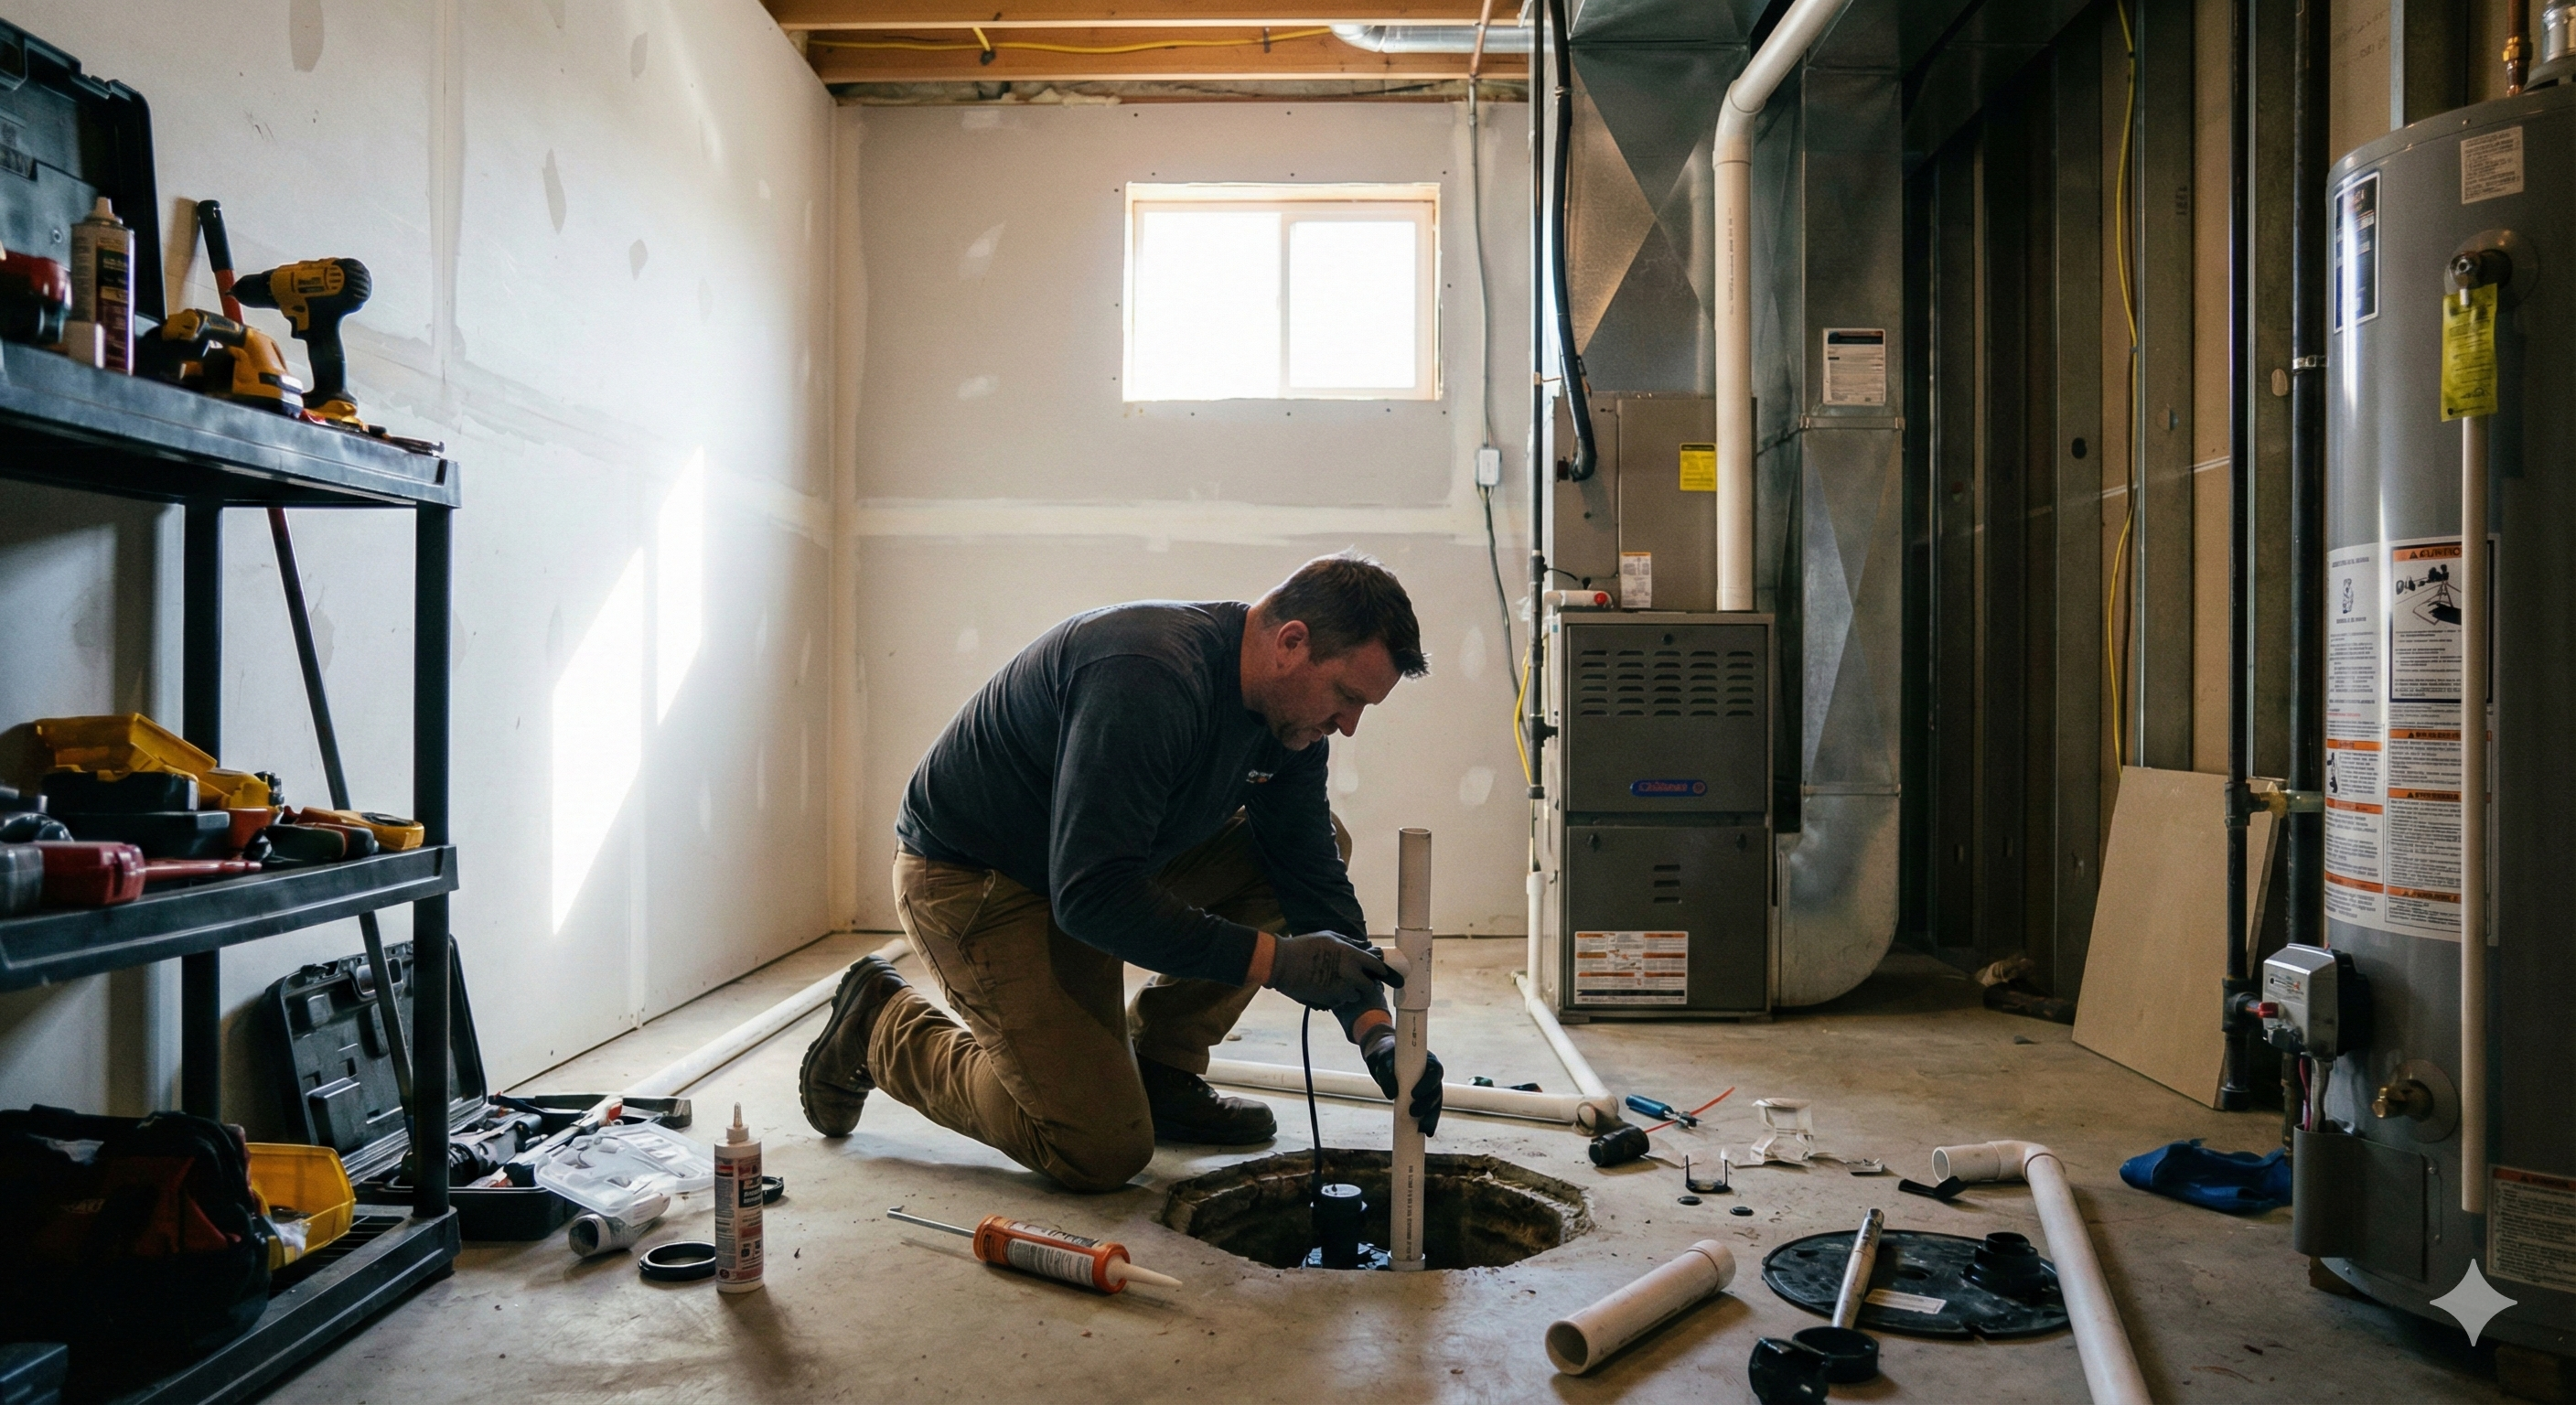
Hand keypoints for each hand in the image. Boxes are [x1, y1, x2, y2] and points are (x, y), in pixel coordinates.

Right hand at [1265, 930, 1396, 1009]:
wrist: (1283, 964)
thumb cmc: (1305, 946)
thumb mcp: (1329, 937)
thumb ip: (1349, 943)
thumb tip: (1363, 947)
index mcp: (1351, 955)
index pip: (1376, 966)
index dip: (1379, 970)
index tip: (1379, 973)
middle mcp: (1350, 973)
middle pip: (1369, 986)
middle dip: (1365, 984)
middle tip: (1359, 982)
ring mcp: (1341, 988)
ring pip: (1356, 996)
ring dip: (1351, 992)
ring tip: (1339, 985)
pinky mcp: (1330, 1000)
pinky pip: (1341, 1002)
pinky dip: (1338, 998)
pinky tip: (1327, 989)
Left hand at [1361, 1026, 1443, 1136]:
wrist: (1384, 1059)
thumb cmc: (1385, 1057)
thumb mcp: (1382, 1062)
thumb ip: (1386, 1074)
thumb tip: (1392, 1094)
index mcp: (1427, 1061)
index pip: (1434, 1071)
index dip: (1428, 1084)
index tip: (1414, 1094)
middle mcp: (1431, 1075)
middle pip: (1436, 1091)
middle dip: (1428, 1105)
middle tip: (1412, 1113)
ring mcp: (1429, 1088)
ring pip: (1435, 1104)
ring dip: (1430, 1117)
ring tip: (1422, 1129)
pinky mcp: (1423, 1099)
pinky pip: (1429, 1110)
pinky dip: (1427, 1121)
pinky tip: (1426, 1132)